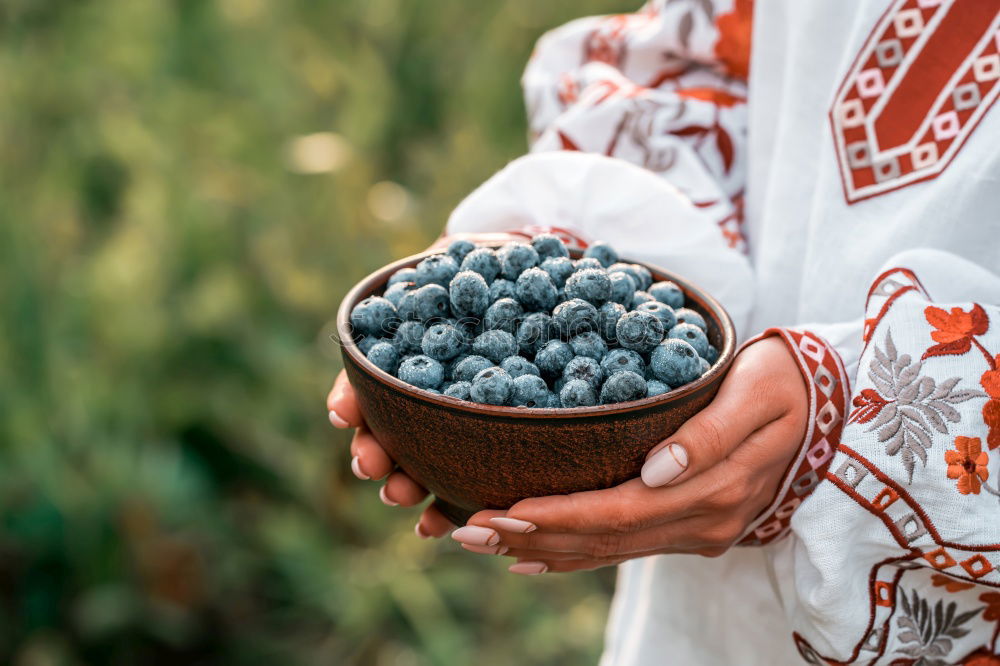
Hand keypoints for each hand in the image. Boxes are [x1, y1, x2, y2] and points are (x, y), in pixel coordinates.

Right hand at [328, 232, 524, 536]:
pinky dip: (449, 505)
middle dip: (373, 451)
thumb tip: (442, 273)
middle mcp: (424, 390)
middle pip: (387, 428)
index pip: (368, 381)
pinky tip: (436, 525)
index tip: (343, 416)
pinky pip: (468, 479)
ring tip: (400, 496)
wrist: (542, 280)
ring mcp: (455, 420)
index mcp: (406, 351)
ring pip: (420, 459)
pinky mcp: (493, 444)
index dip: (352, 400)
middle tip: (371, 466)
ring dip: (403, 482)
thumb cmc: (493, 265)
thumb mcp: (465, 261)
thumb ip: (443, 273)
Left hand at [451, 336, 808, 573]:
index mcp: (715, 489)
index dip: (558, 516)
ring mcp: (699, 532)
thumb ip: (710, 435)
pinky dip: (578, 556)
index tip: (502, 511)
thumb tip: (655, 471)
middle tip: (466, 534)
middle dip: (532, 539)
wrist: (831, 406)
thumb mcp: (758, 392)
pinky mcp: (694, 528)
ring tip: (485, 545)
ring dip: (544, 551)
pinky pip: (626, 549)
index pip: (619, 513)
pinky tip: (536, 560)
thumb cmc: (789, 382)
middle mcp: (703, 522)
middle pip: (603, 541)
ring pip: (609, 552)